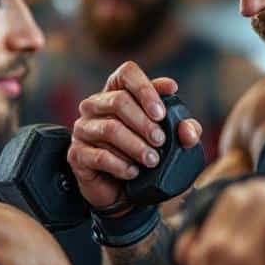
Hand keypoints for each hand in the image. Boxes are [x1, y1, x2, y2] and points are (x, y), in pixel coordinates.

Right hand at [68, 61, 202, 210]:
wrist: (121, 191)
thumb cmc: (143, 155)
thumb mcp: (170, 140)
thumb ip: (184, 131)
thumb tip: (188, 130)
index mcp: (117, 92)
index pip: (127, 73)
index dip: (145, 88)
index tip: (161, 113)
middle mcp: (95, 105)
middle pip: (118, 100)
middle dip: (144, 123)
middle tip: (160, 141)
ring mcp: (83, 129)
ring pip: (109, 129)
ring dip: (135, 146)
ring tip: (152, 160)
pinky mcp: (77, 154)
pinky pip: (99, 156)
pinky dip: (120, 165)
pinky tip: (133, 172)